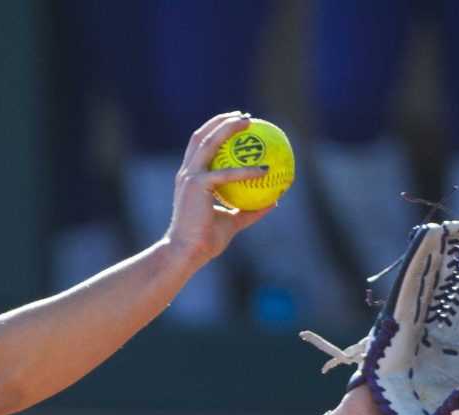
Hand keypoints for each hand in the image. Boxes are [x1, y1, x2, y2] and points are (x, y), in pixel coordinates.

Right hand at [164, 111, 273, 265]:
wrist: (185, 253)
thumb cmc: (204, 241)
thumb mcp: (231, 223)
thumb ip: (250, 211)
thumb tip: (274, 201)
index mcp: (192, 179)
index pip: (201, 147)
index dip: (217, 131)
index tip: (238, 125)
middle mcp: (188, 174)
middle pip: (201, 136)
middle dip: (221, 121)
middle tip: (245, 117)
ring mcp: (190, 177)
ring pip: (208, 143)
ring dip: (227, 128)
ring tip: (248, 122)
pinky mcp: (196, 186)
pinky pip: (226, 174)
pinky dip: (245, 170)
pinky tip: (265, 168)